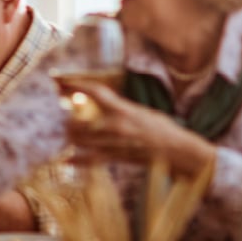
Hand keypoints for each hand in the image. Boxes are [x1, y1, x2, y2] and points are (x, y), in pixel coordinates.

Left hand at [61, 81, 216, 175]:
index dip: (76, 84)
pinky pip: (90, 160)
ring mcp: (115, 143)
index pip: (96, 92)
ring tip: (70, 134)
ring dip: (71, 136)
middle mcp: (117, 125)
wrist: (179, 152)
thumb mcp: (142, 112)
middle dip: (70, 118)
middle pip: (80, 119)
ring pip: (80, 139)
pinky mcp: (117, 158)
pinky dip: (77, 160)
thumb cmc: (163, 130)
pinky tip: (67, 159)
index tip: (62, 81)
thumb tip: (102, 102)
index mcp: (124, 109)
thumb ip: (121, 108)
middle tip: (68, 118)